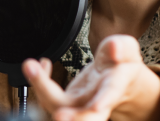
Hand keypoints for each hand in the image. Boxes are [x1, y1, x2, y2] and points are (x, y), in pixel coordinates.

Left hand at [22, 35, 159, 120]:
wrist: (118, 82)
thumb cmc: (121, 66)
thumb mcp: (128, 51)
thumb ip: (123, 47)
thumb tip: (114, 48)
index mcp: (114, 88)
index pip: (110, 95)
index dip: (105, 100)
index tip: (98, 105)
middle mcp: (95, 101)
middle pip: (83, 115)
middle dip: (72, 119)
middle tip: (60, 116)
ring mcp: (78, 104)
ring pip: (59, 106)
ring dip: (42, 89)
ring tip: (31, 65)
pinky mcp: (66, 102)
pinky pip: (49, 97)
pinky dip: (40, 81)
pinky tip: (41, 63)